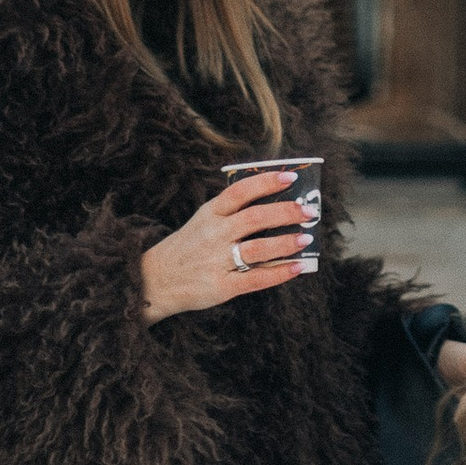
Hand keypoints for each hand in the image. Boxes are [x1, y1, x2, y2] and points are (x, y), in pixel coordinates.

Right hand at [140, 173, 317, 321]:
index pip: (240, 192)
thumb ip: (232, 212)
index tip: (291, 178)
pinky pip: (255, 279)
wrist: (155, 280)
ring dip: (285, 243)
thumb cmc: (188, 247)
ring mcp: (217, 261)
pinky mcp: (221, 286)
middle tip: (310, 211)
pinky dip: (279, 273)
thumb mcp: (203, 221)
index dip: (266, 182)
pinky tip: (297, 268)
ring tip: (306, 238)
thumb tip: (277, 204)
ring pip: (257, 249)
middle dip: (285, 212)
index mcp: (210, 213)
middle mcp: (214, 234)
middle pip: (254, 218)